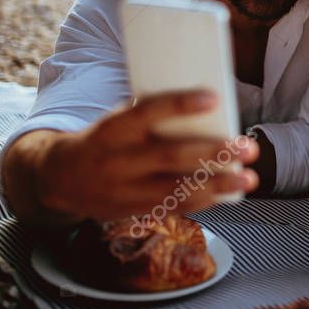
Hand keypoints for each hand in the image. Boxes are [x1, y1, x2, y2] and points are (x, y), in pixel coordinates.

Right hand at [35, 91, 258, 221]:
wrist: (60, 177)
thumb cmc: (104, 138)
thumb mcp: (117, 119)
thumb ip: (151, 115)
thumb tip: (207, 105)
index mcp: (112, 129)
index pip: (146, 112)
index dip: (180, 105)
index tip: (214, 97)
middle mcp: (118, 161)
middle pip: (170, 156)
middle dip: (213, 153)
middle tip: (247, 147)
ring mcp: (125, 191)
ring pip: (176, 189)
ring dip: (217, 185)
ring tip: (248, 178)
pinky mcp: (133, 211)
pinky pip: (173, 207)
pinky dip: (204, 201)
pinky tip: (228, 193)